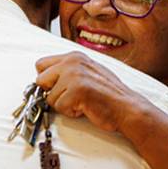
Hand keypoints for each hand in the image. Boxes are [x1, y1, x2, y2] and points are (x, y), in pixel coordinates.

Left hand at [35, 51, 149, 134]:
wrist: (127, 108)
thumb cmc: (109, 94)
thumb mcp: (88, 72)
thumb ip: (68, 71)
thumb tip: (46, 78)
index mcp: (74, 56)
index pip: (41, 64)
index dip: (48, 80)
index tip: (60, 88)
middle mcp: (72, 62)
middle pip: (40, 80)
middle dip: (51, 92)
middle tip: (70, 98)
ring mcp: (74, 75)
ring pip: (49, 97)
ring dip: (63, 105)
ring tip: (82, 102)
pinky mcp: (76, 91)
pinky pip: (59, 107)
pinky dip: (71, 112)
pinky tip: (85, 108)